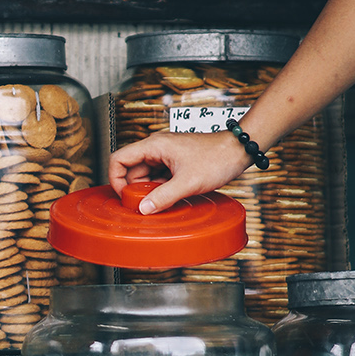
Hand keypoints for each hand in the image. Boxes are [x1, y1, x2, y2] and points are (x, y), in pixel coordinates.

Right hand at [109, 129, 251, 212]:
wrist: (239, 150)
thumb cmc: (217, 157)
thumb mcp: (187, 182)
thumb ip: (162, 197)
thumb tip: (143, 209)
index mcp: (154, 146)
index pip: (119, 159)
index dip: (116, 179)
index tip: (123, 196)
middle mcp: (157, 149)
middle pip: (131, 170)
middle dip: (134, 189)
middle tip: (142, 205)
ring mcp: (166, 156)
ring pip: (145, 176)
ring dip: (148, 191)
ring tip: (158, 202)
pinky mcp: (175, 164)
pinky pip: (159, 178)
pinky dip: (160, 189)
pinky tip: (168, 199)